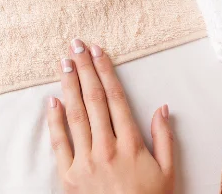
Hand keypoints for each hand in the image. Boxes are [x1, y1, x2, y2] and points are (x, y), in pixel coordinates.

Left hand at [47, 39, 174, 193]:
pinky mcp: (68, 176)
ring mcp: (85, 162)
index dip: (105, 71)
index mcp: (131, 144)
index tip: (98, 51)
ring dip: (68, 86)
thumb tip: (162, 108)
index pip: (116, 99)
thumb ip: (165, 138)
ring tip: (63, 63)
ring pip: (75, 115)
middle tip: (75, 45)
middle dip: (84, 69)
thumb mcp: (169, 172)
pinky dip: (54, 121)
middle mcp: (107, 148)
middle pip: (93, 100)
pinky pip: (59, 143)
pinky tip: (52, 101)